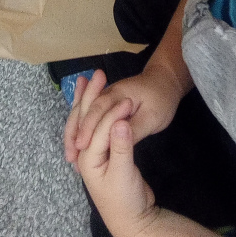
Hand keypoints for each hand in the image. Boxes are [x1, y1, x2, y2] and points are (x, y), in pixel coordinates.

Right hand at [64, 65, 181, 166]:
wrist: (165, 80)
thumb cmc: (162, 98)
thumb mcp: (153, 117)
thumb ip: (134, 128)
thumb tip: (116, 137)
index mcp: (117, 94)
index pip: (97, 110)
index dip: (87, 128)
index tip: (80, 146)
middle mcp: (107, 94)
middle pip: (84, 112)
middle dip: (74, 133)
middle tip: (70, 156)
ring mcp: (105, 97)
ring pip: (84, 114)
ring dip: (74, 132)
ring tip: (70, 155)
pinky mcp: (106, 103)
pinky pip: (89, 115)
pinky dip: (81, 128)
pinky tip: (78, 143)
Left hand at [76, 89, 159, 236]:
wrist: (133, 222)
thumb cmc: (126, 200)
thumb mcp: (125, 176)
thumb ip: (122, 148)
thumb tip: (120, 122)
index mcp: (87, 158)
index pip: (97, 128)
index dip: (112, 112)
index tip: (128, 97)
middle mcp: (85, 153)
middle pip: (84, 119)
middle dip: (89, 96)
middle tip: (98, 74)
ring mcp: (93, 152)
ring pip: (88, 120)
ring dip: (90, 99)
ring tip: (91, 78)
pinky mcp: (104, 152)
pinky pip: (98, 125)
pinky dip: (98, 110)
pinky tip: (101, 100)